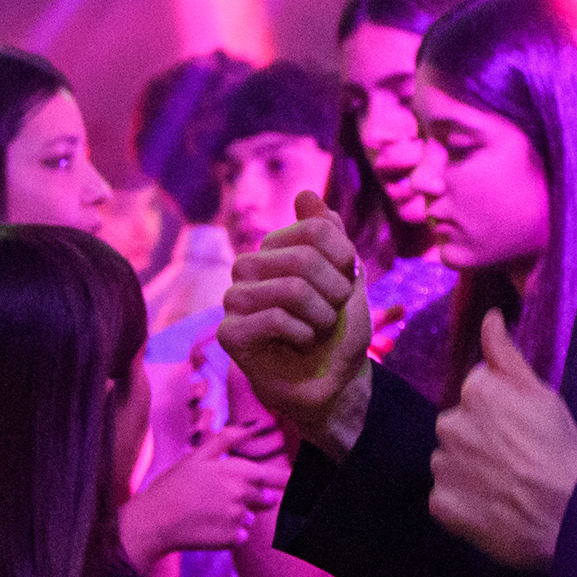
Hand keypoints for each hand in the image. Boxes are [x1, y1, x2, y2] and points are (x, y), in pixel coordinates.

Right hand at [125, 418, 288, 567]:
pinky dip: (230, 534)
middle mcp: (244, 494)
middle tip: (222, 499)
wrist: (155, 520)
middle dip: (254, 499)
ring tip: (210, 512)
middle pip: (265, 498)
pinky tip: (209, 528)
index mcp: (238, 471)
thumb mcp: (198, 455)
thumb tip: (254, 425)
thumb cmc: (174, 485)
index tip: (299, 482)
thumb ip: (228, 439)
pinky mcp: (233, 539)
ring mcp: (239, 518)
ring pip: (250, 517)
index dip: (289, 480)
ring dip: (239, 516)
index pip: (275, 476)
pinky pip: (241, 535)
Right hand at [224, 192, 372, 457]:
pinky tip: (299, 344)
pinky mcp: (229, 333)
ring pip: (290, 288)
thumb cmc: (340, 330)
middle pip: (301, 257)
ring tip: (316, 331)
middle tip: (331, 314)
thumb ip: (329, 235)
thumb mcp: (347, 277)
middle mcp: (249, 269)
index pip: (315, 229)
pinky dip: (302, 334)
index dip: (344, 258)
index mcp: (276, 250)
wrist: (335, 383)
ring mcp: (234, 300)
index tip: (347, 283)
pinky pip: (274, 318)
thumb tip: (305, 193)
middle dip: (334, 292)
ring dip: (321, 316)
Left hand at [429, 313, 576, 572]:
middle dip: (481, 440)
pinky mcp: (440, 504)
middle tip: (516, 461)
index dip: (503, 414)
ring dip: (470, 472)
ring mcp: (443, 465)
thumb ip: (506, 355)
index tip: (523, 432)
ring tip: (506, 487)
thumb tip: (489, 317)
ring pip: (451, 461)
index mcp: (476, 390)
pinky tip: (493, 508)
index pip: (478, 394)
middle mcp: (450, 423)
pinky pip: (447, 498)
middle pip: (460, 426)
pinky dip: (464, 504)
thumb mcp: (543, 395)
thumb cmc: (563, 453)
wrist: (569, 517)